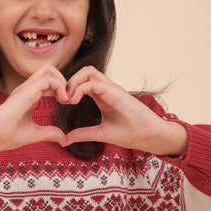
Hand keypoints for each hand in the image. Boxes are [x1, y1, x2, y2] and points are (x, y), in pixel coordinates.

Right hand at [0, 65, 69, 154]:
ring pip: (48, 69)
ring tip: (66, 99)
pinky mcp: (26, 91)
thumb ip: (50, 133)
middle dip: (63, 80)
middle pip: (48, 69)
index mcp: (29, 96)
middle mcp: (27, 89)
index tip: (66, 103)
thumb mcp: (35, 134)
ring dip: (62, 81)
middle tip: (68, 98)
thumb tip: (64, 139)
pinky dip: (59, 86)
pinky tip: (62, 100)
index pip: (47, 79)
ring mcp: (26, 88)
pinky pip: (47, 79)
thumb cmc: (8, 136)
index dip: (60, 87)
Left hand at [64, 67, 187, 156]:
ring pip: (89, 71)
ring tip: (68, 99)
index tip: (61, 103)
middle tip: (62, 98)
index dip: (69, 88)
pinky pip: (95, 83)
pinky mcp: (116, 93)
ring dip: (74, 81)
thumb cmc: (130, 133)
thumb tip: (65, 139)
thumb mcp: (100, 133)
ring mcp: (112, 89)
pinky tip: (74, 100)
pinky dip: (81, 88)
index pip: (83, 81)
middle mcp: (107, 89)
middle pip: (84, 71)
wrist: (149, 136)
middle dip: (69, 81)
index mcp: (102, 96)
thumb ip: (83, 134)